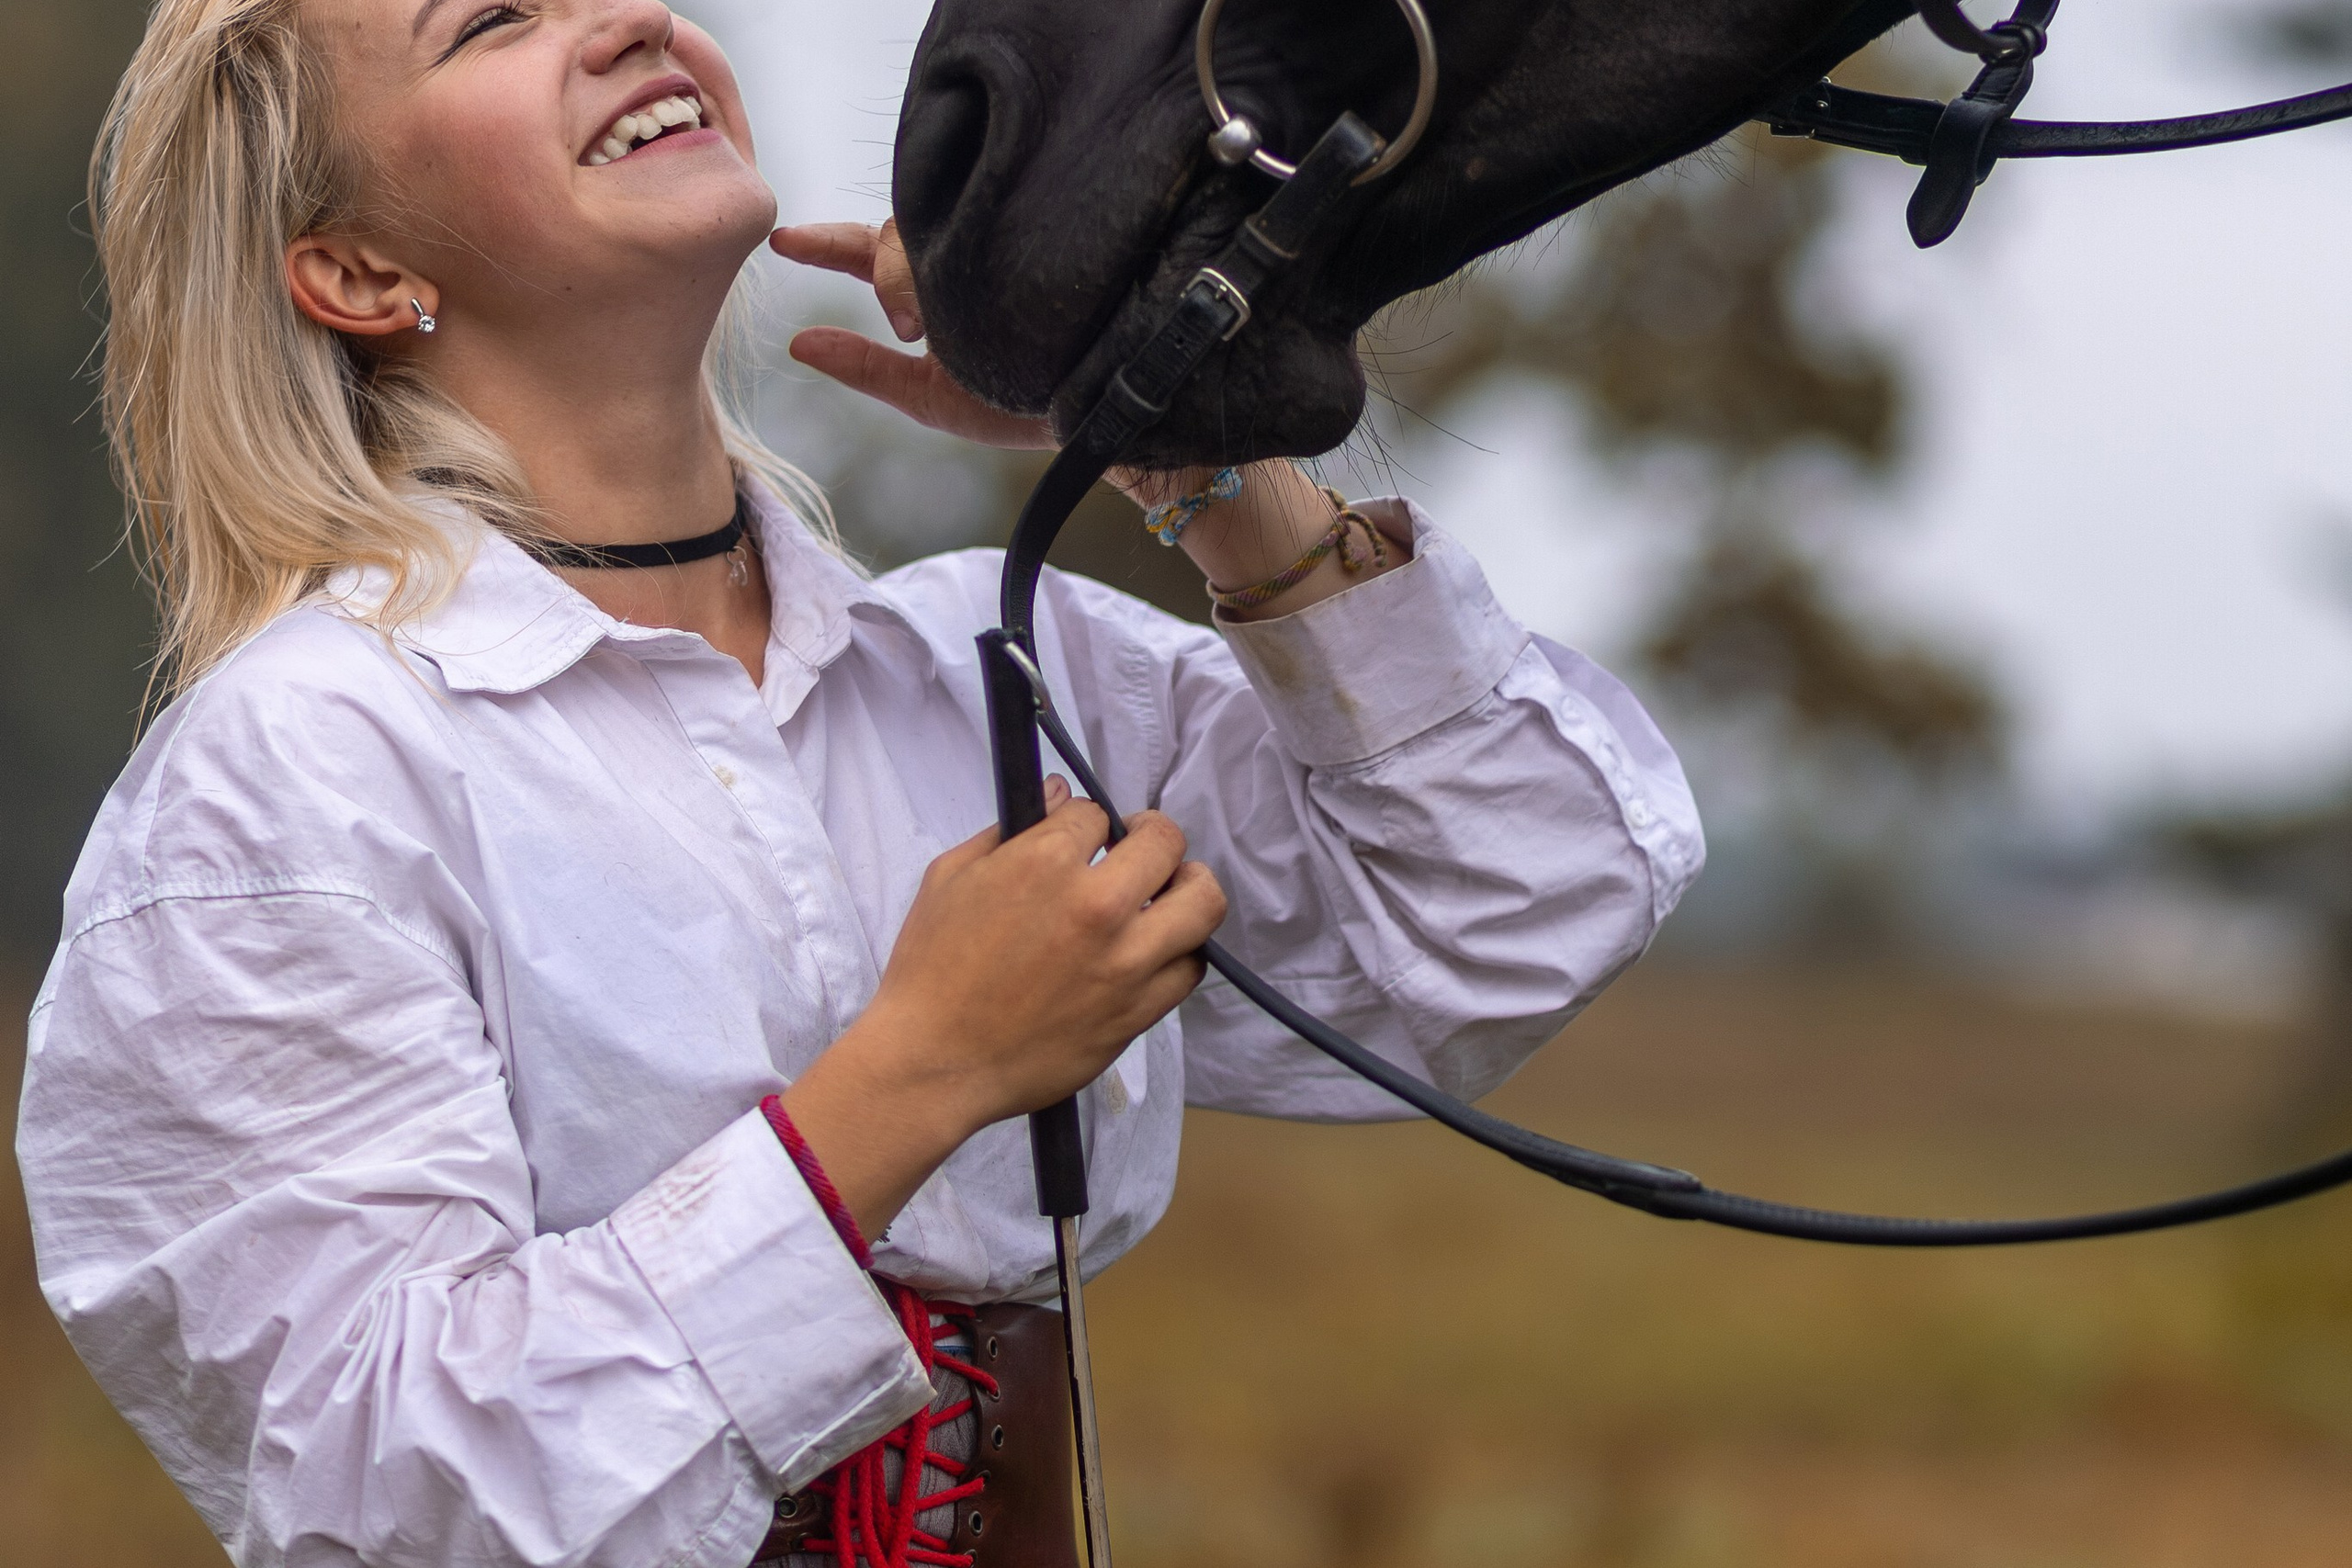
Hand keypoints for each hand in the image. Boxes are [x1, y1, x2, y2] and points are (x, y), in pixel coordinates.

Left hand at [772, 220, 1054, 450]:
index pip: (868, 248)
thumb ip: (865, 369)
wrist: (1093, 409)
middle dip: (888, 276)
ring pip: (929, 223)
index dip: (825, 242)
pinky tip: (971, 269)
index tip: (782, 243)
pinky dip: (964, 241)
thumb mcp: (928, 396)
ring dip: (922, 273)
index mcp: (932, 285)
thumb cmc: (1015, 408)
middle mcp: (959, 254)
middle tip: (912, 328)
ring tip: (944, 323)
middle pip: (895, 234)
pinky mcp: (1030, 229)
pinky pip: (978, 214)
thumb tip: (795, 344)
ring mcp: (994, 237)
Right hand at [780, 778, 1226, 1237]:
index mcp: (1044, 864)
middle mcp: (1096, 907)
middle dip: (1152, 836)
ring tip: (1171, 891)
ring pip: (1203, 903)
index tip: (1080, 838)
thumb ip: (1008, 830)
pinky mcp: (1136, 1012)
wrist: (935, 1062)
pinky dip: (1180, 951)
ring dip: (1189, 887)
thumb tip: (1058, 795)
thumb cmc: (930, 970)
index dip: (1086, 821)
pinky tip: (1157, 949)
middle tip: (1138, 850)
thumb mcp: (949, 878)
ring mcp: (1125, 963)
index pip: (1096, 813)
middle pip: (1167, 843)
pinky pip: (1189, 969)